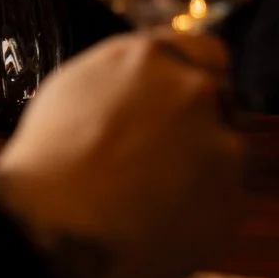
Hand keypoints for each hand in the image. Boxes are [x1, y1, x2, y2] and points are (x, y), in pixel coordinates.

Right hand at [0, 32, 242, 277]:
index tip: (180, 100)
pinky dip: (198, 210)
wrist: (51, 227)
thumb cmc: (47, 162)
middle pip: (219, 101)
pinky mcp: (232, 199)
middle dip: (195, 124)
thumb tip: (147, 79)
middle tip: (152, 157)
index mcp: (152, 57)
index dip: (193, 77)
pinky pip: (222, 201)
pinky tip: (154, 221)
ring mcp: (221, 146)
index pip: (205, 51)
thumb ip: (127, 74)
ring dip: (199, 168)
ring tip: (143, 197)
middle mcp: (194, 92)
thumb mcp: (74, 87)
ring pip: (223, 153)